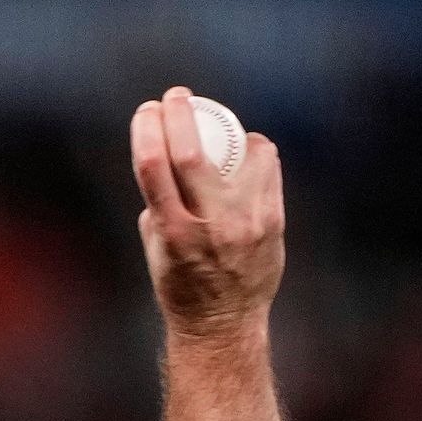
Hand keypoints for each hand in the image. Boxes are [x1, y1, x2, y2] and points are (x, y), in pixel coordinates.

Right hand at [130, 87, 283, 344]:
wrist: (224, 324)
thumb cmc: (182, 286)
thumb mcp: (157, 249)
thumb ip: (158, 206)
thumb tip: (163, 161)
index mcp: (172, 232)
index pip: (154, 165)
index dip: (149, 128)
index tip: (147, 110)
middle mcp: (209, 225)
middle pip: (192, 153)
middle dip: (180, 114)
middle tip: (176, 97)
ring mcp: (246, 223)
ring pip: (241, 153)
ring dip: (226, 131)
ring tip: (219, 132)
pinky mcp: (273, 221)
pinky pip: (266, 167)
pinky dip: (255, 152)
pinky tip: (247, 154)